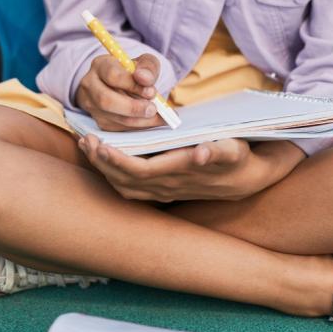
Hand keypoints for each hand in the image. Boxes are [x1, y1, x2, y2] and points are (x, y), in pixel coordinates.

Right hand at [75, 53, 165, 130]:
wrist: (124, 85)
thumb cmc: (134, 72)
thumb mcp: (144, 63)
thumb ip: (148, 68)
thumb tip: (145, 78)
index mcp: (100, 65)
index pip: (113, 76)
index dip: (133, 85)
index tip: (151, 91)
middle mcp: (90, 85)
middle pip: (107, 100)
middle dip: (133, 108)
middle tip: (152, 109)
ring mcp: (92, 105)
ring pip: (114, 118)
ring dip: (139, 119)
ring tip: (156, 115)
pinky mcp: (99, 121)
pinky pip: (119, 128)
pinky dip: (138, 126)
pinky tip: (149, 120)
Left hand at [78, 135, 305, 201]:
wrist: (248, 180)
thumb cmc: (238, 157)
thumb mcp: (235, 150)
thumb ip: (219, 151)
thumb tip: (202, 152)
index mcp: (179, 173)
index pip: (138, 171)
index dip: (115, 160)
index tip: (98, 143)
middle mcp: (168, 187)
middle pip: (124, 180)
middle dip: (101, 162)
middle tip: (84, 140)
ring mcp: (164, 191)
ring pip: (124, 186)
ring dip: (104, 168)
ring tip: (88, 146)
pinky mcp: (163, 190)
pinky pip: (131, 187)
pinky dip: (113, 174)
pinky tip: (103, 158)